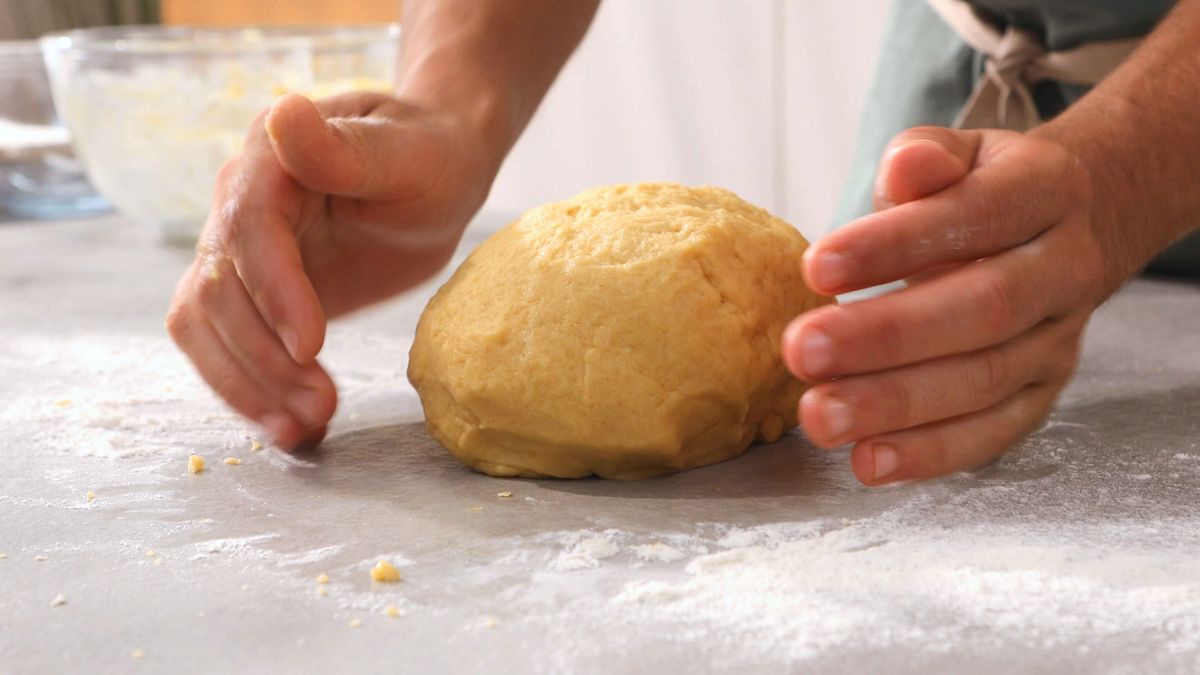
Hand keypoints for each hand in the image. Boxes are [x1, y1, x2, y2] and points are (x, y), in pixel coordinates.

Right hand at [166, 92, 499, 447]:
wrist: (434, 174)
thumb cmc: (430, 156)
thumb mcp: (407, 151)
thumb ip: (345, 148)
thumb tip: (283, 112)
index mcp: (267, 159)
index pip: (248, 230)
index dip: (273, 292)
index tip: (311, 345)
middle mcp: (236, 204)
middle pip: (216, 292)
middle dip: (261, 358)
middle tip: (319, 408)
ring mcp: (239, 255)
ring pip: (205, 329)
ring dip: (247, 386)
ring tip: (305, 432)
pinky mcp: (255, 298)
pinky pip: (229, 349)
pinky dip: (252, 393)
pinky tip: (294, 430)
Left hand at [782, 126, 1111, 484]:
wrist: (1064, 229)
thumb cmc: (980, 190)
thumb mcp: (959, 153)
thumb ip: (925, 157)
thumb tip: (905, 169)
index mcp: (1047, 191)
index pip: (975, 215)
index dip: (895, 244)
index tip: (815, 266)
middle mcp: (1065, 269)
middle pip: (982, 309)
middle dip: (885, 336)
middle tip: (801, 350)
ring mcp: (1059, 340)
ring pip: (983, 380)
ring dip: (895, 405)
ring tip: (818, 415)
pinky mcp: (1041, 396)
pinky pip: (992, 433)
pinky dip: (930, 453)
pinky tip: (867, 462)